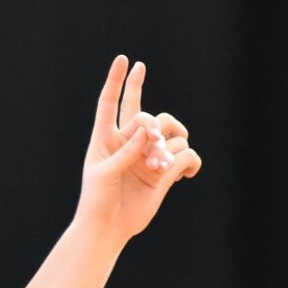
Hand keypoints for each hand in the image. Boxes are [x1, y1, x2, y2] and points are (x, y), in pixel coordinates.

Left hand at [74, 55, 201, 242]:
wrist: (109, 226)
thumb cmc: (96, 199)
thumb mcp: (104, 173)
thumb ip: (125, 151)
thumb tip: (149, 131)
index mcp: (106, 137)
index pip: (112, 102)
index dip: (118, 81)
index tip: (126, 60)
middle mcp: (130, 141)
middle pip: (152, 116)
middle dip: (155, 125)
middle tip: (153, 143)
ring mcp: (150, 155)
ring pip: (174, 134)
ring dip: (170, 149)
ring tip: (160, 168)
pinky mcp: (166, 172)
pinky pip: (188, 156)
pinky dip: (190, 163)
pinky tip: (185, 175)